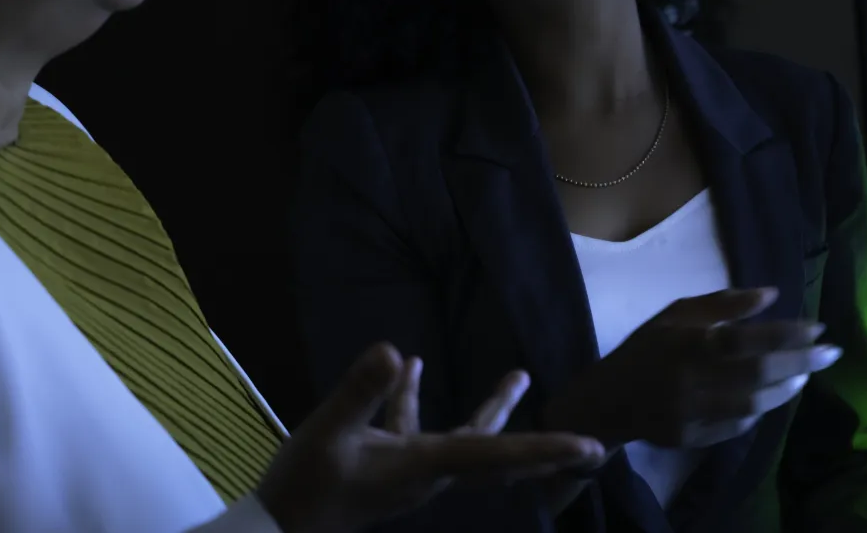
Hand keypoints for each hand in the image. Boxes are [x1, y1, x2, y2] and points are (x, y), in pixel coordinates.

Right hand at [256, 343, 605, 532]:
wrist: (277, 530)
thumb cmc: (304, 486)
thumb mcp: (328, 433)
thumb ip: (360, 392)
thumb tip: (397, 352)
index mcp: (423, 467)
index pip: (495, 456)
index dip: (544, 449)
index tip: (588, 449)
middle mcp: (428, 473)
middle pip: (497, 457)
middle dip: (540, 446)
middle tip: (588, 446)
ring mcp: (409, 472)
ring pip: (465, 440)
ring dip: (492, 411)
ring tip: (519, 375)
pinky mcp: (387, 467)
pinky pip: (417, 431)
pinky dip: (419, 399)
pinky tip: (413, 366)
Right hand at [544, 288, 841, 449]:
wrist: (608, 400)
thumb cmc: (646, 348)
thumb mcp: (676, 314)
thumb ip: (722, 304)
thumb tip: (771, 294)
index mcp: (686, 342)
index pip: (746, 338)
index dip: (786, 334)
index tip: (818, 328)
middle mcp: (690, 379)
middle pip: (758, 372)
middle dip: (801, 361)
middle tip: (831, 353)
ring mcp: (692, 413)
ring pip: (754, 402)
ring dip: (787, 388)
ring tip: (806, 374)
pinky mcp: (693, 438)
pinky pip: (739, 424)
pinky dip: (761, 409)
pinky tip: (775, 395)